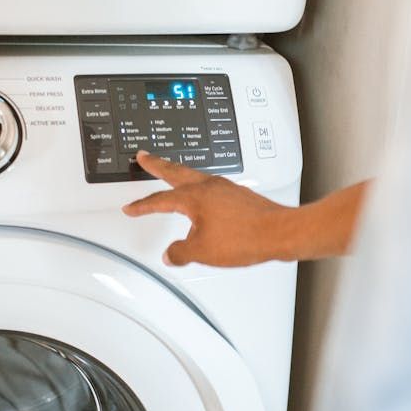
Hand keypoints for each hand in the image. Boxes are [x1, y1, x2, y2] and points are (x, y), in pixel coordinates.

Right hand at [122, 151, 293, 266]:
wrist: (279, 233)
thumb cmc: (246, 237)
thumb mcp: (203, 251)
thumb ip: (181, 252)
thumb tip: (171, 254)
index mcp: (195, 197)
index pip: (160, 200)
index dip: (143, 205)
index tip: (131, 207)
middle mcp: (209, 186)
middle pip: (176, 172)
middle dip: (157, 165)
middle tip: (145, 157)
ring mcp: (226, 188)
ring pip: (194, 177)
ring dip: (179, 175)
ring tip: (171, 177)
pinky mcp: (239, 195)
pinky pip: (211, 188)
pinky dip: (199, 189)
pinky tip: (202, 203)